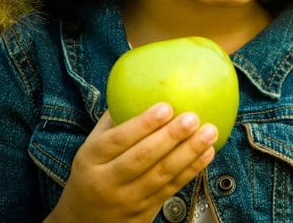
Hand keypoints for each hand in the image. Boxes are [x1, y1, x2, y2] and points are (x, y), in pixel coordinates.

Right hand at [45, 103, 216, 222]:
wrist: (84, 221)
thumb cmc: (93, 172)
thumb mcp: (92, 146)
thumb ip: (114, 120)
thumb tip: (140, 84)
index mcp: (91, 159)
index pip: (117, 140)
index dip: (142, 124)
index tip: (166, 106)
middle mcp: (108, 181)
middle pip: (141, 159)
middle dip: (170, 138)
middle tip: (193, 117)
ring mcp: (128, 199)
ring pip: (161, 176)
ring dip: (188, 153)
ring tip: (209, 132)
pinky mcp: (145, 211)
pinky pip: (172, 188)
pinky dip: (191, 170)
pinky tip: (207, 153)